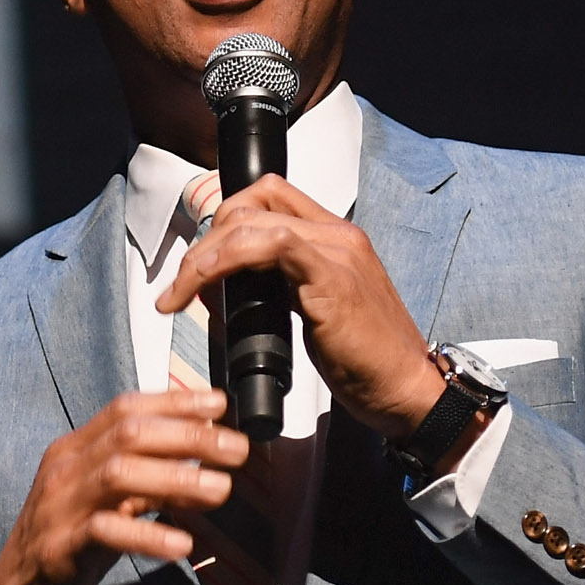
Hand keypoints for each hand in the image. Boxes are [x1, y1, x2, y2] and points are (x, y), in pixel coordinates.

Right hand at [0, 389, 246, 584]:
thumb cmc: (68, 550)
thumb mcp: (107, 507)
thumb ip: (144, 483)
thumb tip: (201, 464)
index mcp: (72, 452)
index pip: (125, 410)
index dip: (175, 403)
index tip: (220, 404)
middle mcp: (63, 472)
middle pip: (128, 435)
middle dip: (188, 436)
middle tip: (237, 449)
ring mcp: (58, 509)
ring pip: (117, 474)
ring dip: (175, 477)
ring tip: (221, 490)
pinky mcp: (59, 550)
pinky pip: (105, 532)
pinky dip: (147, 534)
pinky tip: (182, 544)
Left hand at [153, 174, 445, 444]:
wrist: (405, 389)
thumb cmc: (363, 360)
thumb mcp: (315, 310)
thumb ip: (281, 286)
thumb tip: (228, 287)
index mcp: (334, 236)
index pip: (269, 196)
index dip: (224, 219)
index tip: (198, 262)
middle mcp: (337, 234)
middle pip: (252, 202)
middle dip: (205, 239)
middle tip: (182, 283)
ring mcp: (337, 251)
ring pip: (251, 222)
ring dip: (203, 257)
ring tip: (179, 293)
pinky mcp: (333, 276)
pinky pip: (271, 245)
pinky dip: (225, 263)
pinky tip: (202, 290)